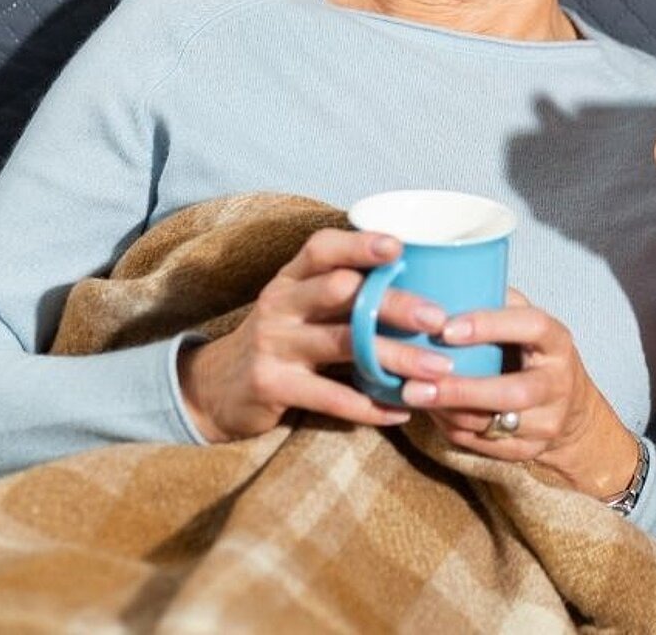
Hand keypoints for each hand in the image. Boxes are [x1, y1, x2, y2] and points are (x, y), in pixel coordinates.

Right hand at [177, 228, 453, 441]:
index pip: (322, 248)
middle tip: (439, 318)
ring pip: (343, 345)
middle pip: (341, 293)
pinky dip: (370, 406)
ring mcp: (273, 344)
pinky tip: (402, 411)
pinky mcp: (272, 385)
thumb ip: (344, 293)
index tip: (399, 247)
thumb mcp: (301, 307)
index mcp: (290, 278)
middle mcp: (280, 304)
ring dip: (395, 358)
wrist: (216, 389)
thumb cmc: (281, 340)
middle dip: (393, 304)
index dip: (359, 244)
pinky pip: (330, 397)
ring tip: (437, 370)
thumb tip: (423, 281)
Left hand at [397, 290, 639, 499]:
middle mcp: (558, 383)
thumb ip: (498, 302)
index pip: (530, 327)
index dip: (489, 325)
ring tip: (412, 395)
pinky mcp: (530, 450)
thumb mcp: (527, 324)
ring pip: (494, 424)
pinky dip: (453, 429)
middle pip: (513, 393)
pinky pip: (484, 444)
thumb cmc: (534, 355)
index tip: (445, 328)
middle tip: (414, 384)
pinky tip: (431, 412)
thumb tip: (447, 275)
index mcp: (557, 341)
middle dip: (461, 390)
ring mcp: (547, 422)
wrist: (571, 412)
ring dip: (448, 411)